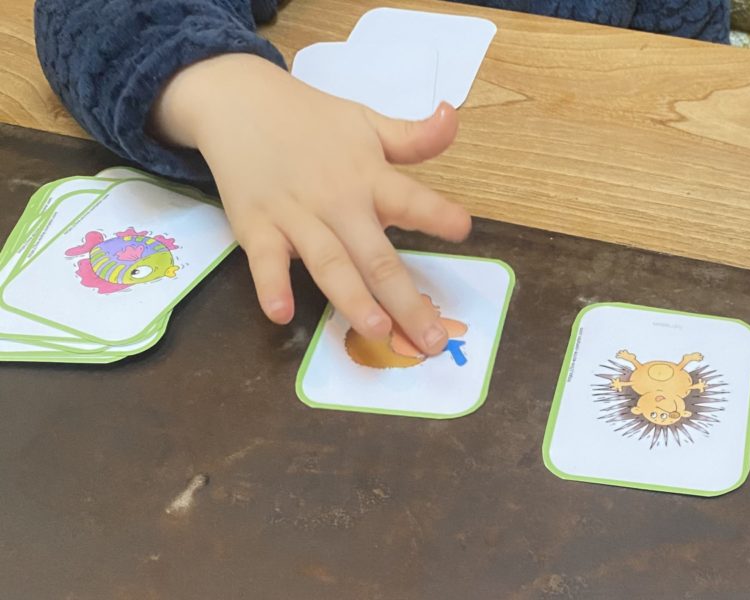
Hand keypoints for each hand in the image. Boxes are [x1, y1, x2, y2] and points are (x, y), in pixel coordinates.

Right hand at [152, 54, 470, 354]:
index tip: (462, 229)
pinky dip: (271, 286)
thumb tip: (454, 116)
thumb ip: (412, 136)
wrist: (240, 102)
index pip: (408, 197)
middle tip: (431, 341)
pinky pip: (264, 261)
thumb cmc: (312, 121)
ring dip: (353, 299)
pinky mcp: (256, 226)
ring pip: (329, 264)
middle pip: (375, 256)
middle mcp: (337, 200)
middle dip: (405, 300)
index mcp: (368, 176)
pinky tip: (281, 314)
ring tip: (378, 331)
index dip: (435, 213)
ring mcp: (295, 215)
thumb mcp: (366, 122)